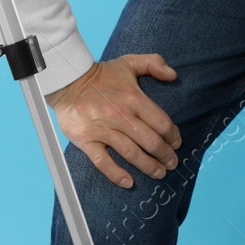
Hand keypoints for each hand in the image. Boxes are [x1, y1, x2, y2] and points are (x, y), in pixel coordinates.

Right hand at [46, 54, 182, 188]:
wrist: (67, 80)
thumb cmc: (101, 74)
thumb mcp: (129, 62)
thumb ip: (154, 63)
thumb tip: (174, 75)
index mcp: (134, 98)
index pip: (161, 123)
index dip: (173, 136)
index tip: (177, 143)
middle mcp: (120, 115)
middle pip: (150, 141)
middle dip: (165, 155)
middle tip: (172, 163)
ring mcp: (103, 129)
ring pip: (131, 154)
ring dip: (148, 166)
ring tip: (159, 173)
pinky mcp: (87, 140)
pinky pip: (103, 162)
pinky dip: (116, 174)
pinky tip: (129, 182)